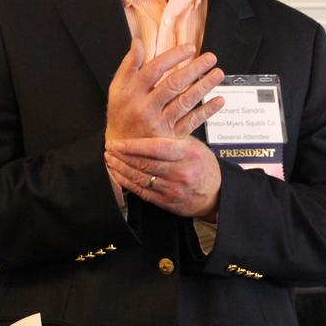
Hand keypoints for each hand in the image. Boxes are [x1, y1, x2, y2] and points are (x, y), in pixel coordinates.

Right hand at [105, 40, 224, 142]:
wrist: (122, 153)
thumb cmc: (120, 115)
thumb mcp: (116, 90)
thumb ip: (128, 66)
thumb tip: (137, 42)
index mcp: (131, 94)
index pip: (154, 69)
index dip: (173, 56)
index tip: (190, 48)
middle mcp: (145, 108)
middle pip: (173, 84)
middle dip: (194, 69)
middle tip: (211, 57)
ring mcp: (159, 124)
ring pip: (185, 102)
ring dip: (204, 86)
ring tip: (218, 73)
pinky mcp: (171, 138)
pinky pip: (192, 122)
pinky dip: (207, 111)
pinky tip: (219, 100)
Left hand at [105, 136, 220, 219]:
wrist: (216, 193)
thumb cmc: (204, 165)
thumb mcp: (194, 146)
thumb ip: (172, 137)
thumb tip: (149, 122)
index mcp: (187, 154)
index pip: (155, 148)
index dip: (132, 145)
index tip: (118, 141)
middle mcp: (180, 172)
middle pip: (144, 163)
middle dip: (122, 156)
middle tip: (109, 148)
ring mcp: (173, 189)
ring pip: (140, 178)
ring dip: (121, 169)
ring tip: (110, 160)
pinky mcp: (167, 202)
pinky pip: (142, 192)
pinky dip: (127, 183)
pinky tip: (118, 175)